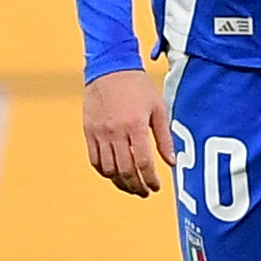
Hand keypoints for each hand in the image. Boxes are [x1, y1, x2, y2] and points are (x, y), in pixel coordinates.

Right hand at [83, 67, 172, 197]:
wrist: (110, 67)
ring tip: (131, 187)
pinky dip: (105, 172)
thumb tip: (171, 162)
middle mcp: (116, 131)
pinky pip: (95, 160)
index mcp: (136, 125)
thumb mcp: (158, 108)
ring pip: (109, 169)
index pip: (144, 162)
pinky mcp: (88, 131)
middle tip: (144, 192)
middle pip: (125, 170)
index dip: (150, 179)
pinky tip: (114, 175)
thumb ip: (164, 137)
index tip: (156, 187)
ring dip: (121, 183)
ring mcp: (100, 132)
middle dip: (137, 186)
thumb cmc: (137, 86)